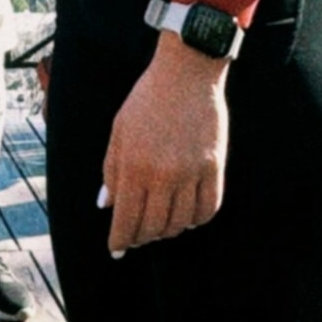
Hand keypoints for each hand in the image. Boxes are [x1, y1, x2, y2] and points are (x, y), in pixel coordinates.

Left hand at [102, 41, 228, 253]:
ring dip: (168, 230)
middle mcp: (163, 174)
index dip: (120, 240)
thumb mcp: (119, 132)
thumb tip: (107, 206)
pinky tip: (186, 216)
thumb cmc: (147, 99)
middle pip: (153, 227)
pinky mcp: (215, 167)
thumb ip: (111, 171)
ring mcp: (192, 172)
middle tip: (137, 237)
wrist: (188, 71)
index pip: (126, 219)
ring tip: (161, 225)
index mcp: (134, 166)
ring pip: (180, 223)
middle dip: (141, 238)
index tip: (116, 250)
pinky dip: (196, 219)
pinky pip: (208, 209)